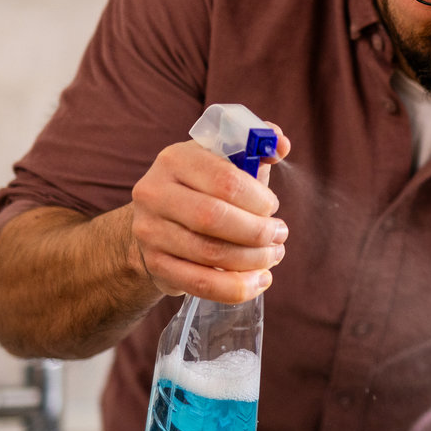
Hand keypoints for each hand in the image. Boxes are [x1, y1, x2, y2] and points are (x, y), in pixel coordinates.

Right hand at [129, 125, 291, 302]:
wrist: (159, 220)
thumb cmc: (204, 187)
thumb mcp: (225, 160)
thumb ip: (255, 146)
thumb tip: (280, 143)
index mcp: (175, 159)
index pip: (225, 180)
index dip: (259, 198)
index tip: (273, 207)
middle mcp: (155, 193)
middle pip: (215, 218)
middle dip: (258, 231)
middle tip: (280, 235)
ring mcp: (151, 231)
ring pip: (211, 253)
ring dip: (253, 259)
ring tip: (274, 255)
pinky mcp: (156, 265)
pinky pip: (201, 283)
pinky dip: (237, 287)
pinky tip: (259, 281)